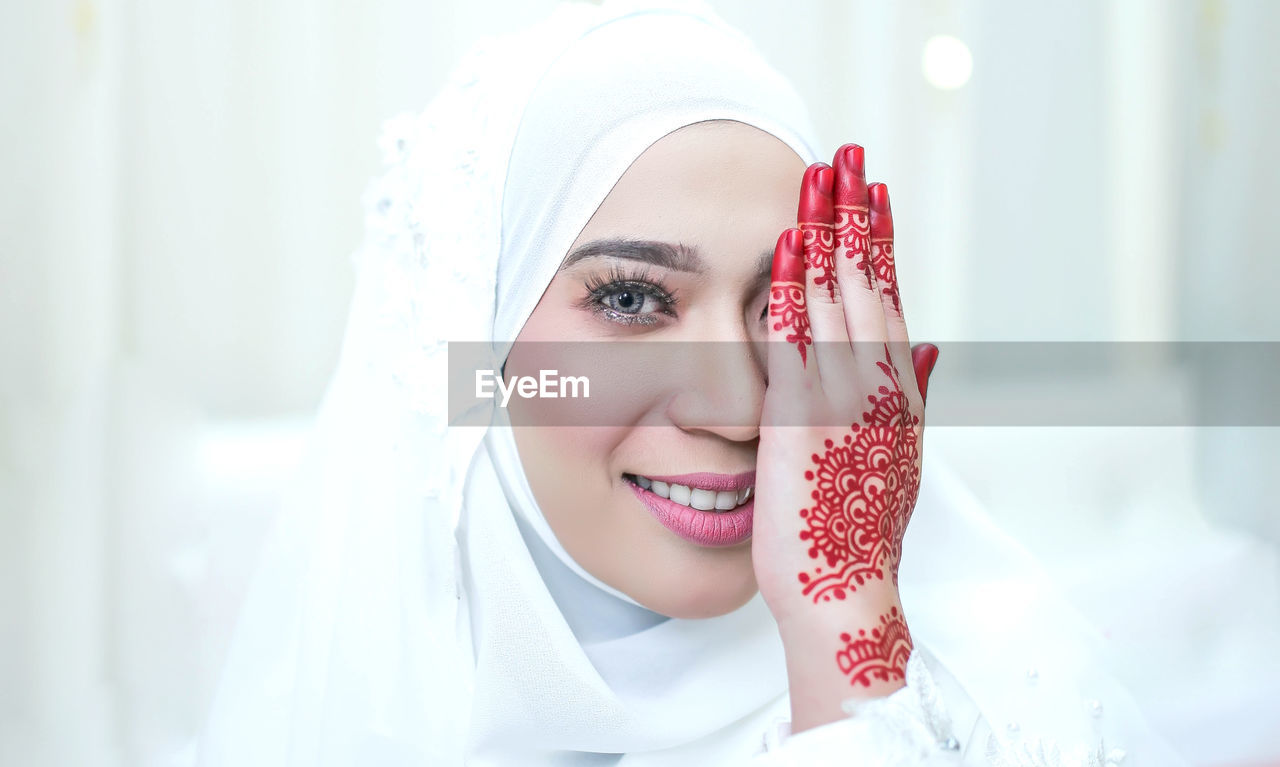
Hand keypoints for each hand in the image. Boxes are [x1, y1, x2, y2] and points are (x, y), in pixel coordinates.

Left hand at [751, 145, 937, 731]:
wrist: (846, 594)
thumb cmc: (860, 535)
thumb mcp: (899, 459)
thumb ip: (911, 398)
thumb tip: (926, 350)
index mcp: (899, 393)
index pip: (891, 298)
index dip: (882, 241)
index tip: (875, 194)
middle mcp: (880, 386)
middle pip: (870, 281)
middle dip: (857, 214)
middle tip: (848, 155)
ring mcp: (845, 399)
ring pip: (839, 297)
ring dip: (827, 231)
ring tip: (819, 176)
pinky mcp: (805, 418)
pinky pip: (798, 339)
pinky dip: (794, 288)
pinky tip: (788, 247)